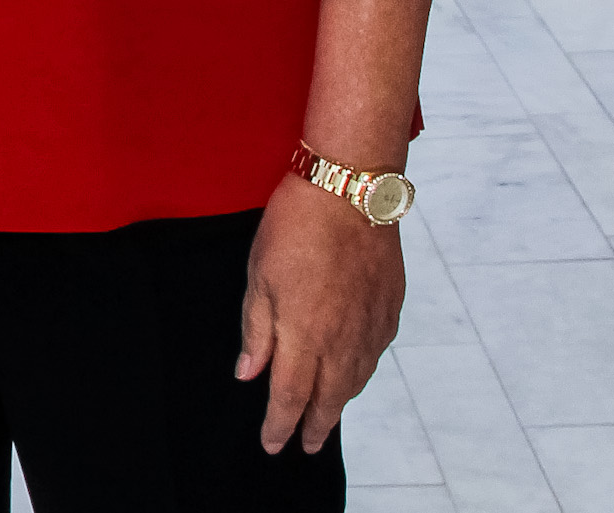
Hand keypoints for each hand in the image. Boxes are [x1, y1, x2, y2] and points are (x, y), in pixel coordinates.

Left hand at [239, 178, 404, 452]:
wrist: (350, 193)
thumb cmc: (294, 228)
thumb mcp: (258, 276)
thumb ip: (257, 330)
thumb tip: (249, 373)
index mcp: (305, 334)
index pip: (290, 395)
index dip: (279, 424)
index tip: (272, 444)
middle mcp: (343, 340)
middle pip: (329, 398)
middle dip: (315, 426)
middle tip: (306, 446)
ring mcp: (371, 326)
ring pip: (356, 379)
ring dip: (339, 402)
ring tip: (326, 416)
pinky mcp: (390, 309)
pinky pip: (375, 354)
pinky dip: (361, 373)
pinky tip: (353, 374)